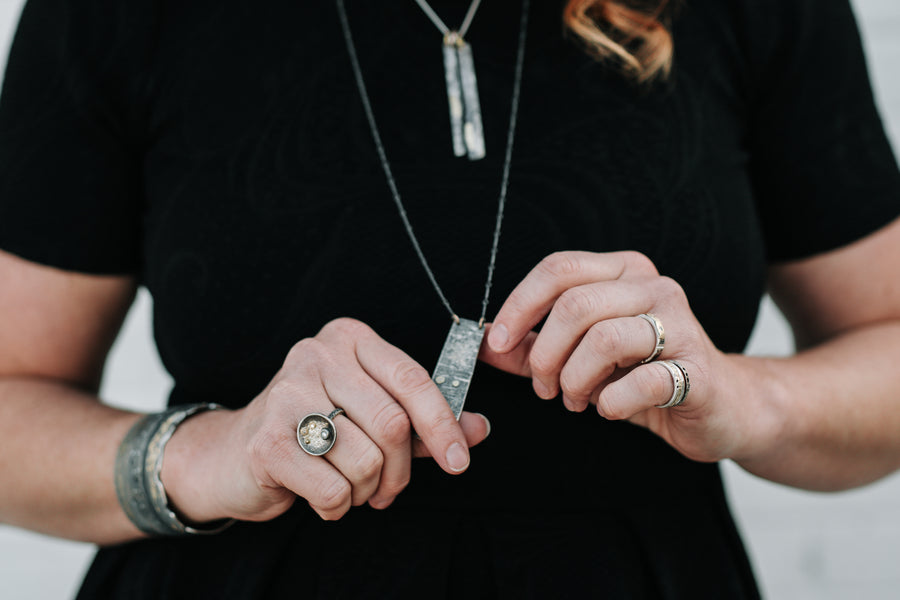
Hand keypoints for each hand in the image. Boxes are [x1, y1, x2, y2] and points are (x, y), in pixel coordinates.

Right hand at [164, 318, 489, 522]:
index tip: (459, 459)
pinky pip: (333, 489)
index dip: (443, 425)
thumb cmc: (313, 428)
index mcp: (349, 339)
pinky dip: (338, 506)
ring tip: (351, 486)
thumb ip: (423, 420)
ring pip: (366, 460)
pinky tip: (324, 495)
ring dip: (368, 490)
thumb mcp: (371, 414)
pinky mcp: (268, 439)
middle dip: (400, 470)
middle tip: (390, 488)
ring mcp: (287, 393)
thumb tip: (478, 429)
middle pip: (392, 424)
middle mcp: (317, 355)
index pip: (412, 380)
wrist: (233, 454)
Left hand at [480, 251, 757, 462]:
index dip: (519, 305)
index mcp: (623, 273)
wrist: (723, 407)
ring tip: (576, 399)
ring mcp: (680, 325)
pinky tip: (610, 409)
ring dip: (575, 380)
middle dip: (545, 355)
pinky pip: (640, 381)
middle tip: (546, 388)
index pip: (558, 269)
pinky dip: (611, 403)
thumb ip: (533, 349)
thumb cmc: (647, 376)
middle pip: (575, 305)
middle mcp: (654, 288)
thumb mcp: (582, 358)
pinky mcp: (697, 369)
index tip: (497, 343)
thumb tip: (484, 345)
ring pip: (604, 339)